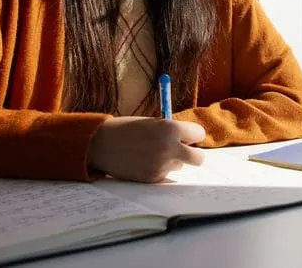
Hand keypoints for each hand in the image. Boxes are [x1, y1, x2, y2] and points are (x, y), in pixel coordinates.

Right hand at [87, 116, 205, 182]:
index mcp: (171, 129)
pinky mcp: (153, 179)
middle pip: (198, 158)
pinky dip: (159, 170)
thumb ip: (172, 131)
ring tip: (151, 153)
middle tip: (185, 152)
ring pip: (179, 166)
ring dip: (171, 161)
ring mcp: (161, 166)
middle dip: (194, 155)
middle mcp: (170, 148)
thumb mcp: (153, 123)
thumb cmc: (128, 129)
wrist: (102, 144)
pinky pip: (165, 175)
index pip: (199, 134)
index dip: (192, 135)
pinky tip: (144, 162)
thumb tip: (190, 141)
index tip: (187, 136)